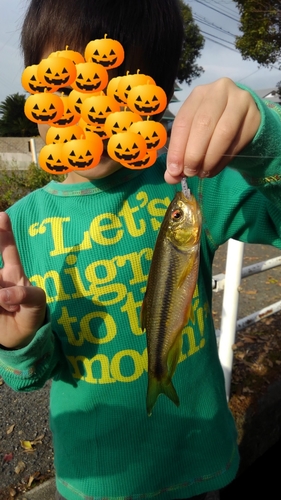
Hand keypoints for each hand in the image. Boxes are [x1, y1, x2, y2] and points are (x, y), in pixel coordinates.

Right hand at [0, 212, 45, 348]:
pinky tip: (3, 309)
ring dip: (0, 291)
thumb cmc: (31, 313)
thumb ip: (25, 295)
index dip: (4, 232)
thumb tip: (3, 295)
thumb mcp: (37, 303)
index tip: (2, 216)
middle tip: (1, 260)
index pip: (7, 247)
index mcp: (13, 272)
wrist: (20, 337)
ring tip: (7, 307)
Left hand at [165, 78, 260, 182]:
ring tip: (202, 173)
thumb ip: (180, 154)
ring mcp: (240, 101)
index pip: (183, 121)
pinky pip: (237, 141)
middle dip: (194, 154)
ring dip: (210, 158)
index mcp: (198, 94)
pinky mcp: (254, 116)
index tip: (174, 170)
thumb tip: (171, 177)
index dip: (177, 148)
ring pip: (223, 132)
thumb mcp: (192, 135)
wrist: (242, 118)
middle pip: (203, 124)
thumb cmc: (211, 126)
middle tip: (190, 172)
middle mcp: (219, 91)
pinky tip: (214, 169)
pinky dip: (223, 160)